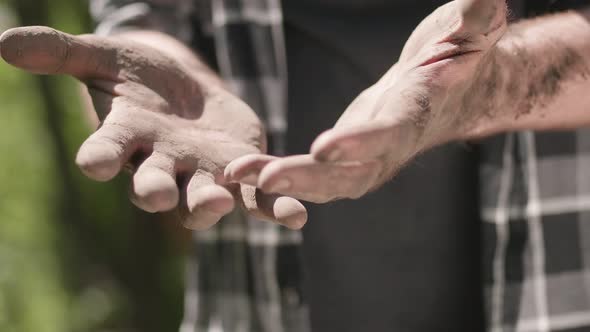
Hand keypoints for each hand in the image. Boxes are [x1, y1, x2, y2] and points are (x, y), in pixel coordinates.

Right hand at [0, 26, 306, 228]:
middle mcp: (160, 165)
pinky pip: (257, 196)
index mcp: (126, 139)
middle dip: (154, 191)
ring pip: (203, 197)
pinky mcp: (239, 172)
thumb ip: (63, 54)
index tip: (92, 162)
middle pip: (152, 186)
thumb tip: (4, 44)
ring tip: (221, 202)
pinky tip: (295, 216)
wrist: (186, 89)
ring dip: (212, 202)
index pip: (103, 153)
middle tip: (156, 196)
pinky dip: (275, 207)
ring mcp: (201, 172)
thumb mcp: (104, 58)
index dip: (97, 157)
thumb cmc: (139, 77)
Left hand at [225, 0, 506, 202]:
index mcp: (415, 113)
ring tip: (234, 175)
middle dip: (307, 176)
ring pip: (323, 182)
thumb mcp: (468, 31)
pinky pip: (311, 174)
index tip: (326, 147)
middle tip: (264, 179)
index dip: (361, 141)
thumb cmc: (458, 54)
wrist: (448, 90)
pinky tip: (239, 172)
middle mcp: (389, 146)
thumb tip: (484, 2)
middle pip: (348, 172)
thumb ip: (473, 23)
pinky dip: (276, 176)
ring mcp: (366, 158)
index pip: (389, 132)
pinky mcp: (345, 157)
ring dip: (281, 182)